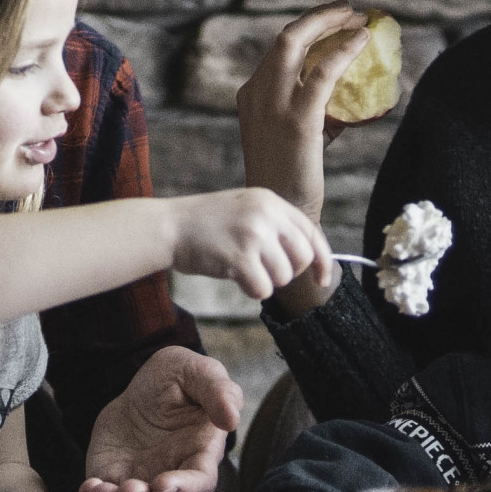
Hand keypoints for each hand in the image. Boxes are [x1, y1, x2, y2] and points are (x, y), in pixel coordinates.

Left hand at [82, 347, 241, 491]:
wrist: (142, 382)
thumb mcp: (199, 372)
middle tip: (129, 491)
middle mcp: (173, 476)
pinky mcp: (114, 479)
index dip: (183, 490)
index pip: (199, 485)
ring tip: (101, 489)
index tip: (162, 484)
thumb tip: (232, 419)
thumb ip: (219, 392)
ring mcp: (143, 481)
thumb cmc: (180, 377)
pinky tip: (89, 486)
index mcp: (200, 455)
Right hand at [169, 188, 334, 301]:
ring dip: (265, 281)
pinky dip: (252, 291)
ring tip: (241, 269)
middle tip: (264, 272)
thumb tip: (304, 256)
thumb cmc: (205, 224)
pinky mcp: (239, 257)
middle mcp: (266, 214)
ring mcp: (253, 234)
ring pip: (283, 277)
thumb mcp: (244, 208)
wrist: (168, 226)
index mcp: (270, 200)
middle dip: (287, 273)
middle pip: (302, 258)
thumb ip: (273, 224)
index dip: (322, 260)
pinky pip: (263, 289)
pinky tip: (235, 278)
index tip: (322, 279)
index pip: (311, 233)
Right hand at [235, 3, 369, 221]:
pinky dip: (344, 50)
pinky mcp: (298, 119)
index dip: (309, 28)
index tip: (335, 20)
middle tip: (348, 10)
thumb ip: (313, 112)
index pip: (279, 50)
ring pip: (295, 42)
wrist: (284, 210)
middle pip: (285, 37)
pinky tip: (363, 41)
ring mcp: (273, 106)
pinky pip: (322, 72)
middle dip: (318, 16)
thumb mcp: (295, 135)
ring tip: (358, 18)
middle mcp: (257, 94)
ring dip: (329, 23)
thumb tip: (348, 96)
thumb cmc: (293, 177)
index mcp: (251, 96)